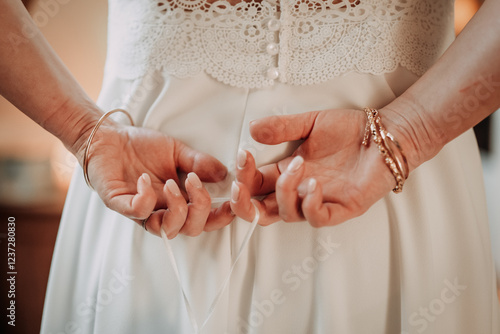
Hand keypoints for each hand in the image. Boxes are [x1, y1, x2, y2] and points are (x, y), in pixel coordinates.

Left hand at [79, 122, 233, 237]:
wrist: (108, 136)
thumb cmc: (142, 147)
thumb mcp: (177, 151)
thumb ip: (200, 163)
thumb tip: (225, 173)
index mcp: (178, 201)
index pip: (204, 219)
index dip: (221, 217)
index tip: (233, 201)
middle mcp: (161, 211)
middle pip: (189, 230)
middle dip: (200, 211)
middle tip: (195, 182)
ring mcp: (140, 210)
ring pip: (165, 230)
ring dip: (176, 209)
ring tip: (172, 183)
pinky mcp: (118, 203)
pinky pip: (137, 212)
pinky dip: (145, 199)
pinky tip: (145, 179)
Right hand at [230, 109, 399, 226]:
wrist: (385, 135)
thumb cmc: (350, 130)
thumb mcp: (311, 122)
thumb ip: (282, 127)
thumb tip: (251, 129)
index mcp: (288, 172)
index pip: (255, 184)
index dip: (243, 175)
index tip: (243, 154)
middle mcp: (299, 191)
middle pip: (261, 211)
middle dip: (244, 203)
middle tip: (241, 185)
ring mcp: (319, 201)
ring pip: (287, 214)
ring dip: (285, 192)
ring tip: (299, 166)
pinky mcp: (342, 208)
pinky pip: (317, 218)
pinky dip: (310, 205)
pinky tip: (315, 184)